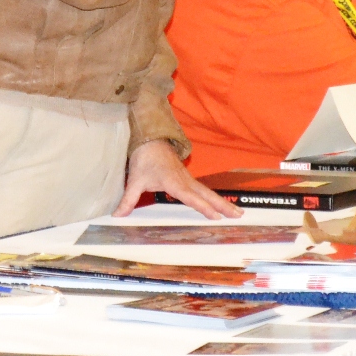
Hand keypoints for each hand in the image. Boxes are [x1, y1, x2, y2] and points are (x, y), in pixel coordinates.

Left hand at [114, 138, 239, 219]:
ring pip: (208, 192)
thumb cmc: (144, 159)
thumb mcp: (135, 180)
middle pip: (206, 195)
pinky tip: (223, 206)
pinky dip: (215, 198)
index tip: (215, 216)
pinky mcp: (188, 178)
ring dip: (223, 203)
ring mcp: (188, 179)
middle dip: (222, 206)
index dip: (202, 207)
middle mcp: (184, 180)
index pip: (190, 197)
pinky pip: (204, 190)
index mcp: (173, 182)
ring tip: (238, 213)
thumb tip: (117, 216)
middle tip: (238, 215)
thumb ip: (128, 199)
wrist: (150, 139)